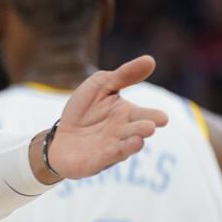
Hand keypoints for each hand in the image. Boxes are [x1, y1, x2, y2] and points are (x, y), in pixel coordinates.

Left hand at [43, 55, 168, 180]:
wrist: (58, 137)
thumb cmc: (83, 111)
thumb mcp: (100, 86)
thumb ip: (123, 75)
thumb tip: (150, 60)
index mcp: (128, 114)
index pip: (147, 115)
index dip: (154, 116)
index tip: (162, 118)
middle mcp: (123, 133)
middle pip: (137, 130)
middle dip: (144, 128)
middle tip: (150, 125)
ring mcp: (110, 148)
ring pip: (125, 146)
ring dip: (132, 142)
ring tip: (141, 135)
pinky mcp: (95, 161)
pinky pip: (106, 158)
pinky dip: (113, 154)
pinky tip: (116, 149)